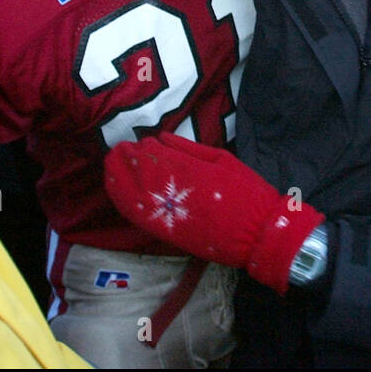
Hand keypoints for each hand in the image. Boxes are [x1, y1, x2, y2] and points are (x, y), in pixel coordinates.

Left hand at [104, 134, 324, 294]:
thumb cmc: (248, 193)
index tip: (140, 142)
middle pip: (137, 172)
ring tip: (112, 164)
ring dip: (117, 176)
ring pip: (131, 192)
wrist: (258, 234)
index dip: (142, 148)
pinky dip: (122, 200)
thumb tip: (162, 137)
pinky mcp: (166, 232)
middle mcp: (172, 191)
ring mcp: (167, 213)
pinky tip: (116, 190)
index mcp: (189, 169)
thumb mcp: (223, 160)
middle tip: (119, 149)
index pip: (154, 154)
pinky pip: (136, 215)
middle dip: (125, 159)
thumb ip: (190, 148)